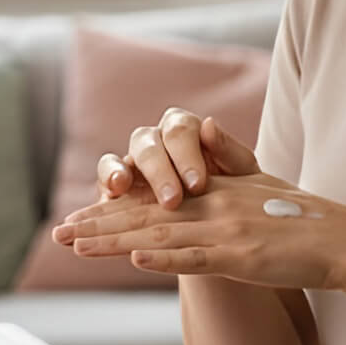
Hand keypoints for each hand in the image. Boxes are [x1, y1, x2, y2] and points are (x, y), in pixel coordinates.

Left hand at [51, 173, 345, 293]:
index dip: (113, 207)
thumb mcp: (265, 183)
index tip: (79, 216)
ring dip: (114, 241)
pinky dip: (164, 260)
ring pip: (159, 235)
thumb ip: (232, 161)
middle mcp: (214, 205)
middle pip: (145, 214)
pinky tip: (134, 260)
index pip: (153, 198)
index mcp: (216, 191)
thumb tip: (205, 130)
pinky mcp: (243, 255)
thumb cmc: (306, 219)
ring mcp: (226, 230)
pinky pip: (196, 259)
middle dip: (99, 222)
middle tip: (59, 232)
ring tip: (77, 246)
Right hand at [98, 108, 259, 211]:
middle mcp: (156, 140)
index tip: (197, 184)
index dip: (187, 156)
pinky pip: (104, 177)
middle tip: (172, 201)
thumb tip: (210, 123)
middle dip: (159, 171)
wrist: (221, 222)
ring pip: (120, 155)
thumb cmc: (234, 193)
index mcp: (185, 130)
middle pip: (148, 143)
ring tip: (122, 188)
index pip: (181, 130)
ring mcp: (132, 161)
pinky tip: (110, 195)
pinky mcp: (115, 184)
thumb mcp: (241, 176)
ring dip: (120, 172)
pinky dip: (105, 183)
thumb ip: (228, 151)